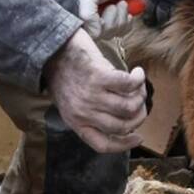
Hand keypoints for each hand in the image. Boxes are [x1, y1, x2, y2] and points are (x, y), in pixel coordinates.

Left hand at [45, 30, 151, 152]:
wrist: (51, 48)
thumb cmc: (64, 75)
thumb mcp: (70, 104)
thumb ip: (90, 116)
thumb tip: (123, 122)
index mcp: (75, 122)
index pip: (103, 144)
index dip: (125, 144)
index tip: (139, 137)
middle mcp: (83, 112)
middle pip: (122, 125)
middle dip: (139, 115)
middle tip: (142, 103)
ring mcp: (90, 95)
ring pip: (128, 106)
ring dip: (140, 95)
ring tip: (139, 85)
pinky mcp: (97, 76)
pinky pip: (128, 84)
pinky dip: (138, 79)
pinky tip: (138, 73)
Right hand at [70, 0, 145, 32]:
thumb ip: (86, 15)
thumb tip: (95, 34)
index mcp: (76, 9)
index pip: (86, 32)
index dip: (98, 26)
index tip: (103, 13)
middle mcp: (88, 14)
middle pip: (101, 34)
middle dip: (112, 20)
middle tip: (114, 4)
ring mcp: (103, 15)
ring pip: (113, 33)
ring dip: (121, 19)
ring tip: (122, 2)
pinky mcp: (117, 16)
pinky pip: (123, 30)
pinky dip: (128, 21)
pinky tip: (127, 9)